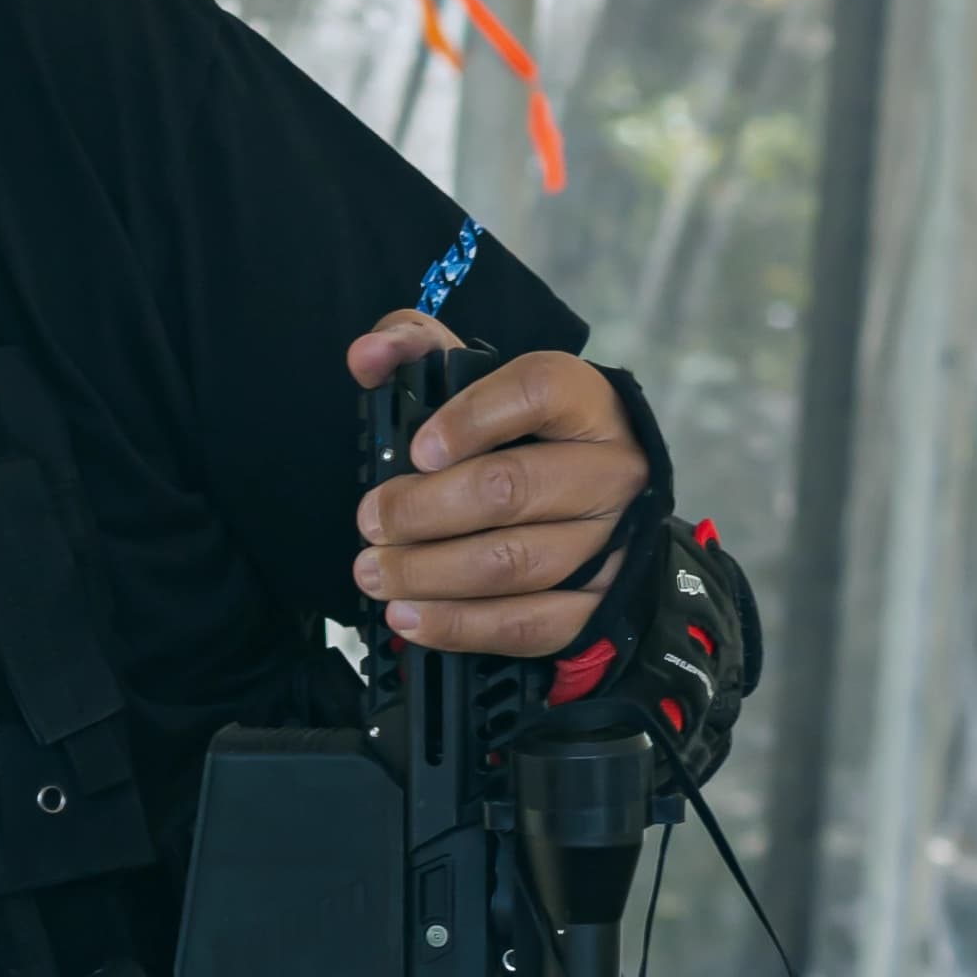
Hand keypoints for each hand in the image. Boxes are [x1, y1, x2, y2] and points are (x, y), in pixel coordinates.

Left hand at [347, 313, 645, 655]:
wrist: (603, 505)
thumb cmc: (528, 435)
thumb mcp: (481, 379)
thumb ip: (419, 350)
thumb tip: (367, 355)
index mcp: (586, 403)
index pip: (537, 392)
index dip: (470, 418)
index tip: (417, 449)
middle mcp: (609, 470)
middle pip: (511, 489)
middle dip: (423, 509)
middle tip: (371, 520)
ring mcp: (610, 542)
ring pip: (514, 564)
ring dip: (429, 573)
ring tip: (374, 572)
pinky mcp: (597, 605)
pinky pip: (527, 624)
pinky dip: (460, 626)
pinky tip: (409, 617)